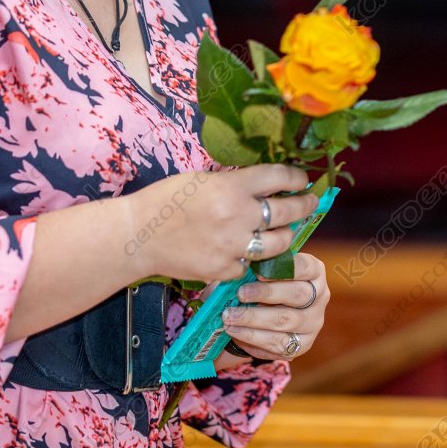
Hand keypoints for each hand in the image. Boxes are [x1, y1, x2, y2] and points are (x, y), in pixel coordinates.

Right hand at [125, 165, 319, 281]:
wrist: (137, 235)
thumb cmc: (167, 200)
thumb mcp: (205, 179)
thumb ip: (237, 182)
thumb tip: (269, 182)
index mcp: (233, 186)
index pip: (281, 178)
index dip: (298, 179)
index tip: (303, 180)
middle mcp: (238, 216)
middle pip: (288, 212)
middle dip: (304, 205)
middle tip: (309, 202)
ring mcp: (232, 246)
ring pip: (279, 243)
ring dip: (284, 235)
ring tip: (283, 230)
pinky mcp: (224, 270)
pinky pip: (251, 265)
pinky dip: (250, 259)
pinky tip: (244, 251)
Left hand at [222, 250, 328, 363]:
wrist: (264, 315)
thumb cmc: (262, 285)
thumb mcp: (263, 271)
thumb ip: (257, 267)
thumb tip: (239, 266)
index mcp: (314, 272)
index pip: (306, 266)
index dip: (283, 269)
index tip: (258, 271)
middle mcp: (320, 296)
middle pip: (297, 294)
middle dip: (266, 294)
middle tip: (240, 294)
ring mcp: (313, 322)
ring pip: (285, 321)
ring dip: (253, 319)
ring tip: (229, 317)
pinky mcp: (303, 344)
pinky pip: (278, 344)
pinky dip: (253, 338)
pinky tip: (235, 332)